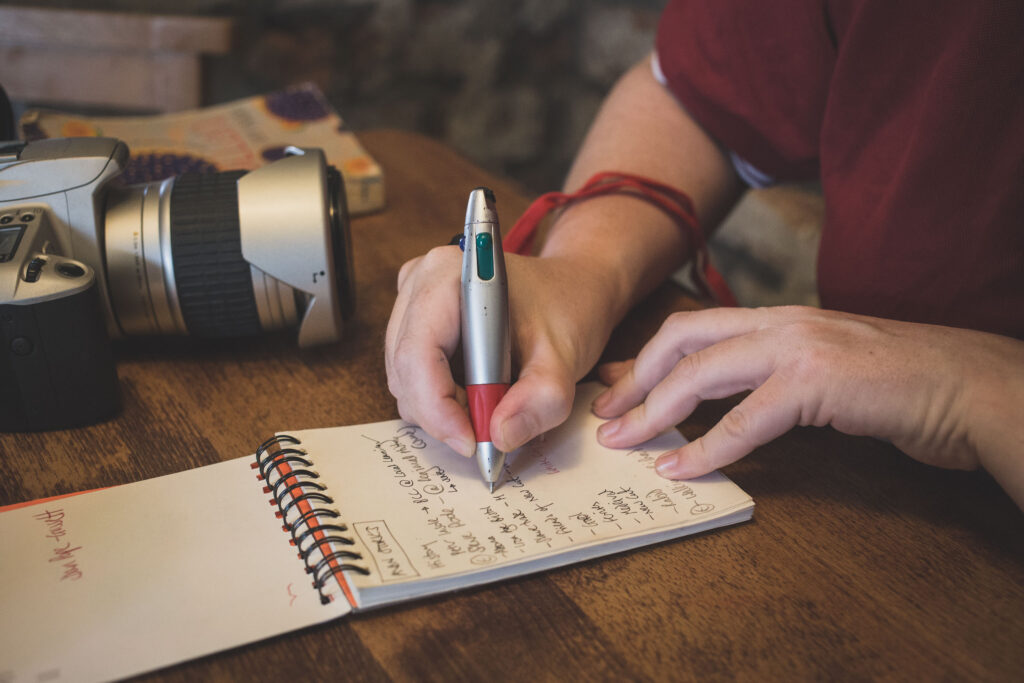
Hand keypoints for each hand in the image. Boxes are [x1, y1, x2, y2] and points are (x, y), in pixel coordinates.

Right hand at [385, 246, 620, 458]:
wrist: (568, 291)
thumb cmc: (564, 311)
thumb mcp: (564, 359)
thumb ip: (540, 399)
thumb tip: (500, 436)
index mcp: (448, 277)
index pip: (418, 354)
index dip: (437, 406)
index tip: (472, 441)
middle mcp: (419, 283)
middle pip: (406, 372)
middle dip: (444, 414)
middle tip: (491, 428)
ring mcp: (410, 303)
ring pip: (405, 382)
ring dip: (445, 409)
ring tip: (493, 400)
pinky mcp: (412, 324)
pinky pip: (411, 379)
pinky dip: (442, 400)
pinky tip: (479, 390)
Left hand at [592, 306, 1023, 505]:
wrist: (971, 386)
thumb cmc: (902, 385)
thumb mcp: (828, 369)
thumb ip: (778, 376)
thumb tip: (733, 402)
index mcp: (781, 318)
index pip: (694, 328)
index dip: (646, 357)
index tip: (611, 384)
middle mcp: (782, 323)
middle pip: (682, 339)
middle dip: (635, 378)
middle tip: (604, 414)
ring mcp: (798, 348)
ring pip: (701, 372)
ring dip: (653, 411)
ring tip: (622, 442)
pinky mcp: (817, 383)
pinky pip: (743, 420)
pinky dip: (704, 448)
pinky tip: (678, 469)